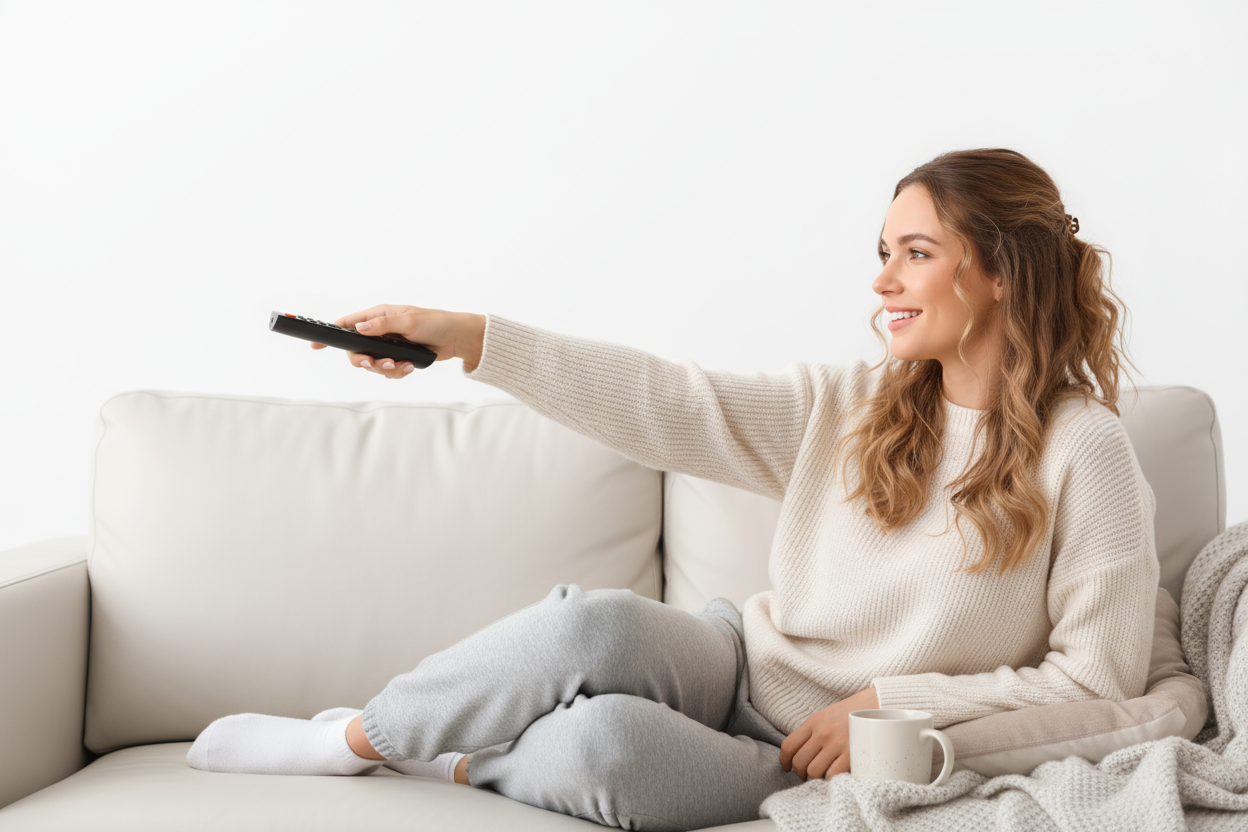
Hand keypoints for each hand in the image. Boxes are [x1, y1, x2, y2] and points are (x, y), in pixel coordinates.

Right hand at [309, 304, 486, 377]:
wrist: (456, 338)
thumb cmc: (435, 322)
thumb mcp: (409, 321)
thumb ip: (384, 325)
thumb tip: (360, 327)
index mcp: (378, 316)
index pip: (347, 324)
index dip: (331, 333)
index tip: (316, 344)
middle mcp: (379, 331)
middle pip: (357, 351)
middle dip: (365, 361)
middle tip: (377, 363)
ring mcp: (388, 346)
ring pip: (373, 364)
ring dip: (385, 368)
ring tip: (402, 364)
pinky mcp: (398, 358)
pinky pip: (388, 371)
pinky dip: (397, 372)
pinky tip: (410, 366)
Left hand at [779, 686, 878, 780]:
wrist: (880, 705)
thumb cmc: (854, 714)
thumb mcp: (828, 716)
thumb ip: (814, 732)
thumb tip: (801, 753)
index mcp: (814, 722)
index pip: (789, 746)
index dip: (785, 761)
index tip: (788, 767)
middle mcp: (822, 732)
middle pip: (799, 762)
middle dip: (801, 773)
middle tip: (809, 775)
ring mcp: (837, 744)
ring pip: (813, 772)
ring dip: (816, 779)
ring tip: (824, 776)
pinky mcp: (852, 754)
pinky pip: (831, 776)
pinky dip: (831, 781)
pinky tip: (837, 778)